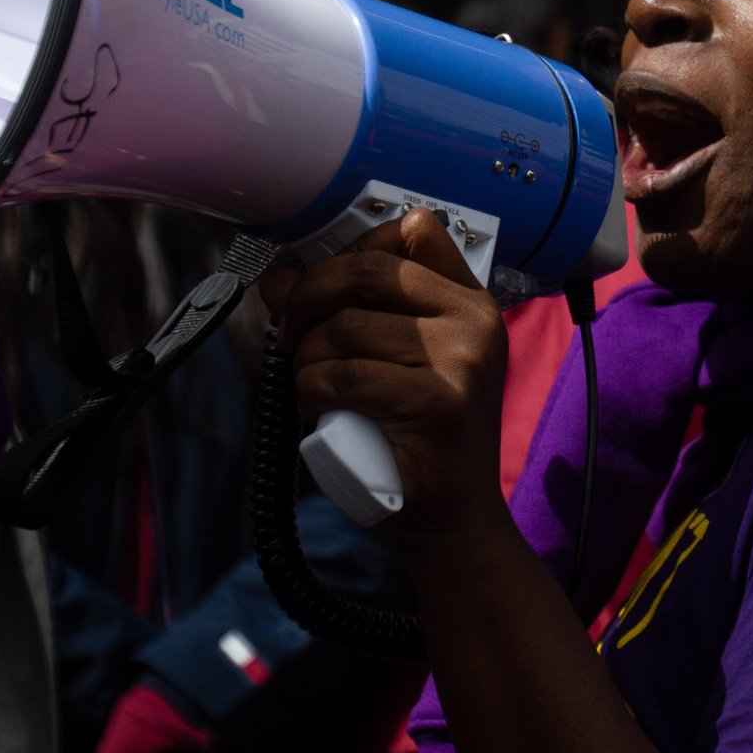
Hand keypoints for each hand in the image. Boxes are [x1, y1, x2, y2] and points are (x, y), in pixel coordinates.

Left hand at [259, 207, 509, 537]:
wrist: (455, 521)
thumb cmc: (418, 441)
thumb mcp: (397, 364)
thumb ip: (352, 313)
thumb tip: (277, 278)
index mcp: (472, 303)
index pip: (411, 231)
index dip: (353, 252)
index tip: (326, 290)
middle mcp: (474, 322)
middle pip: (366, 270)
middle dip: (309, 297)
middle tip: (290, 336)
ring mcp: (461, 361)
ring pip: (344, 327)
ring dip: (306, 360)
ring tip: (313, 388)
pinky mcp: (436, 402)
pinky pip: (342, 376)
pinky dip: (311, 392)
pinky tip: (319, 410)